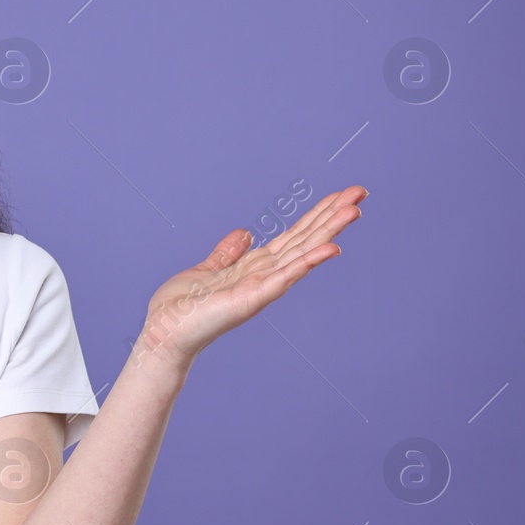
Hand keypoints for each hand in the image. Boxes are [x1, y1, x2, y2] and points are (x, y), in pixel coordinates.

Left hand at [132, 186, 367, 369]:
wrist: (163, 334)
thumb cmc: (181, 309)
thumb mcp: (207, 270)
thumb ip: (228, 253)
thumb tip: (246, 234)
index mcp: (254, 267)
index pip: (293, 236)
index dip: (316, 215)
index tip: (341, 194)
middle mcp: (263, 276)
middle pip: (305, 240)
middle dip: (332, 215)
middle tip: (361, 190)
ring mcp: (261, 288)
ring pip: (302, 253)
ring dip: (329, 231)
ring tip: (355, 209)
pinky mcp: (251, 299)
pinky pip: (284, 277)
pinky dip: (307, 262)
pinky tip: (332, 248)